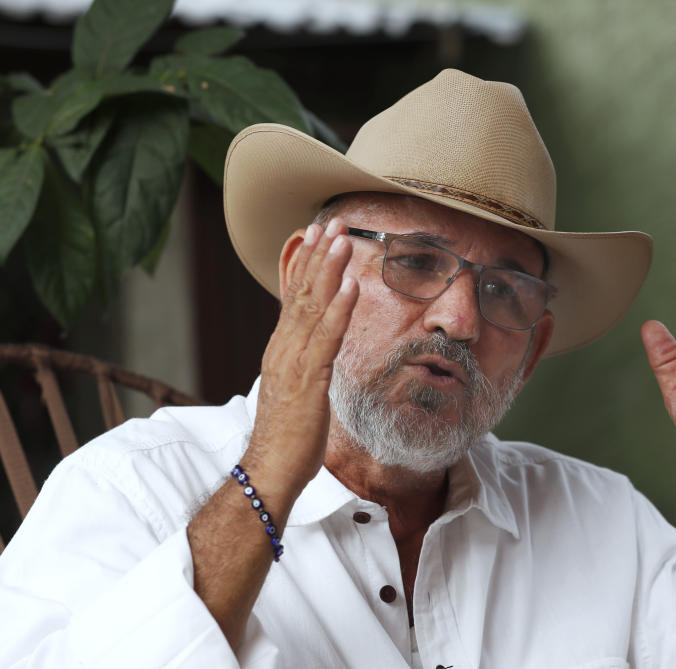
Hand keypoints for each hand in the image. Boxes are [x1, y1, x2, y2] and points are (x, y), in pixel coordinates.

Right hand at [243, 219, 358, 498]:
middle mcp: (284, 348)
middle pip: (301, 292)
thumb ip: (305, 361)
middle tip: (335, 221)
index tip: (317, 233)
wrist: (270, 470)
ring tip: (343, 240)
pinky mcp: (308, 380)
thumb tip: (318, 345)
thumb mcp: (297, 388)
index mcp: (281, 349)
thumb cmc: (288, 434)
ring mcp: (293, 362)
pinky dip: (338, 310)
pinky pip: (326, 339)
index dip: (306, 262)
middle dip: (319, 254)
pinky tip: (350, 287)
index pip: (292, 296)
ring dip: (329, 270)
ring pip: (312, 307)